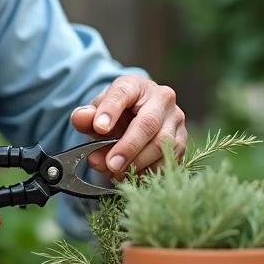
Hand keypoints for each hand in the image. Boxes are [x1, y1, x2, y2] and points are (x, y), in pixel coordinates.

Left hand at [71, 75, 186, 178]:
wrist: (138, 117)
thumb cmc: (116, 114)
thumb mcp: (98, 112)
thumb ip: (86, 116)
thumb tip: (80, 118)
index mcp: (136, 85)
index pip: (123, 93)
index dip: (110, 111)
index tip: (99, 128)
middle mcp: (162, 98)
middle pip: (148, 124)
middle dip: (128, 147)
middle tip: (109, 164)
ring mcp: (176, 119)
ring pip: (163, 144)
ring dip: (139, 163)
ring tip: (117, 173)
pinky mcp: (182, 140)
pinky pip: (170, 159)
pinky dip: (150, 172)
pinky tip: (133, 178)